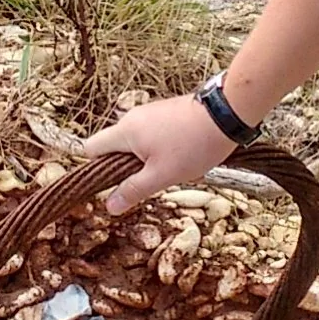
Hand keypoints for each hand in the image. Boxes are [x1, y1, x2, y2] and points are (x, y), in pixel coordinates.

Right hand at [93, 92, 234, 215]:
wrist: (226, 114)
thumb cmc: (193, 145)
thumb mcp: (161, 175)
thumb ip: (133, 190)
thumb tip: (110, 206)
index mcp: (125, 131)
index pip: (91, 148)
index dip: (96, 169)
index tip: (110, 185)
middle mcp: (133, 118)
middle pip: (115, 147)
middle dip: (128, 168)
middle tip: (149, 181)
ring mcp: (151, 113)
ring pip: (137, 143)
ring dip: (148, 160)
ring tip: (172, 169)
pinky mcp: (167, 113)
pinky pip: (154, 135)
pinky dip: (162, 149)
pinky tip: (183, 157)